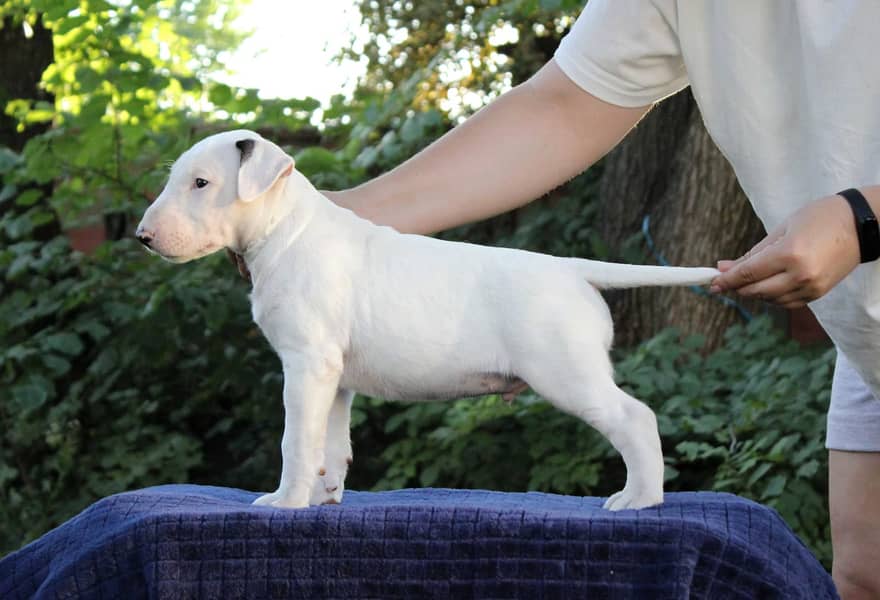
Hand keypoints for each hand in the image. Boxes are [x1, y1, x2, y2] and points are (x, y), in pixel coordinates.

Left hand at [710, 194, 860, 308]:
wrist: (861, 225)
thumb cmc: (820, 218)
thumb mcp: (782, 229)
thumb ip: (753, 252)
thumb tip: (724, 268)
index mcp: (790, 254)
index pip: (749, 274)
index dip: (727, 280)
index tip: (711, 282)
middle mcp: (801, 275)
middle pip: (756, 291)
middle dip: (736, 287)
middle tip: (722, 281)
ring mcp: (811, 288)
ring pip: (770, 300)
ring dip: (753, 292)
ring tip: (746, 279)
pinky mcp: (818, 294)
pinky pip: (785, 303)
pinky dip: (771, 297)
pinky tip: (766, 286)